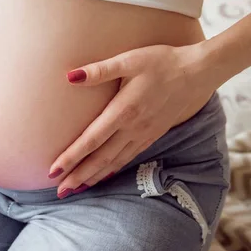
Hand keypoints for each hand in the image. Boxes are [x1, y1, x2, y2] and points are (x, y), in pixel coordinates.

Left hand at [48, 43, 214, 197]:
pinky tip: (104, 174)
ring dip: (93, 176)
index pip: (91, 140)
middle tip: (59, 191)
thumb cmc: (161, 62)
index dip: (71, 157)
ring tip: (76, 188)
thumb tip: (70, 77)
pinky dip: (113, 169)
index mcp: (124, 111)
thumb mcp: (129, 60)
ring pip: (114, 162)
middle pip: (100, 158)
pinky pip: (129, 157)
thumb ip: (100, 70)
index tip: (53, 170)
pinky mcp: (153, 134)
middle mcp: (133, 128)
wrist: (197, 72)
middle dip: (78, 175)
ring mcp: (144, 134)